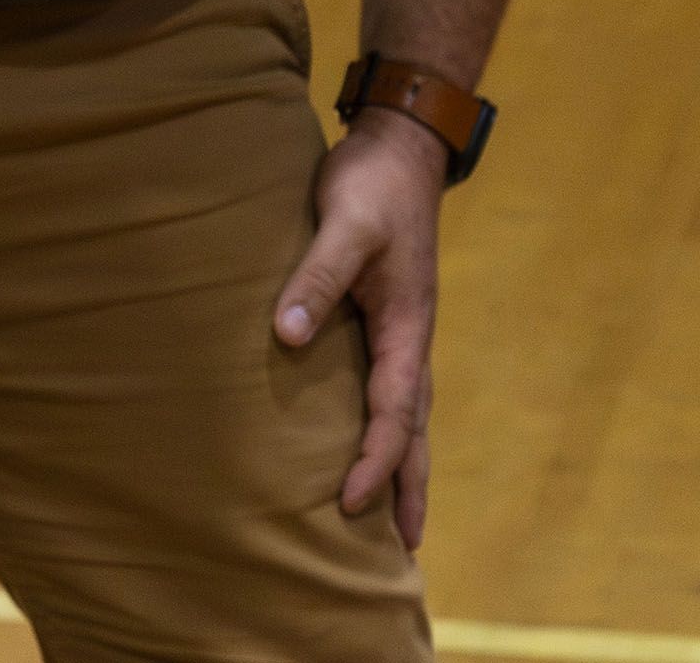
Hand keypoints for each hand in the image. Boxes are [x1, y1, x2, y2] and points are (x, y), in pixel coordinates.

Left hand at [274, 109, 447, 549]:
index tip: (355, 505)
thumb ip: (316, 280)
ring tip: (395, 516)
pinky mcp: (386, 318)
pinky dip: (387, 425)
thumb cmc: (370, 187)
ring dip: (403, 462)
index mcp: (408, 328)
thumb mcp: (342, 226)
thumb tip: (285, 338)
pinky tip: (369, 439)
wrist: (397, 151)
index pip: (394, 413)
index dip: (376, 462)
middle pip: (413, 429)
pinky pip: (391, 387)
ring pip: (408, 413)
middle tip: (406, 547)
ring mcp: (402, 331)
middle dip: (408, 485)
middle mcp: (412, 340)